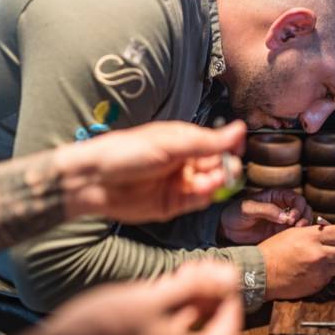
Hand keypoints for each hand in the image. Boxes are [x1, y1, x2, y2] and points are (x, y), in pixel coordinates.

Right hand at [22, 261, 242, 334]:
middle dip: (204, 296)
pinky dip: (166, 325)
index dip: (226, 290)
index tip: (218, 267)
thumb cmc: (101, 333)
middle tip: (196, 266)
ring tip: (177, 275)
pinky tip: (155, 299)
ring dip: (185, 307)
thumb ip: (196, 287)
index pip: (229, 324)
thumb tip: (232, 274)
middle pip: (207, 333)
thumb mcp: (151, 300)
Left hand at [58, 120, 245, 222]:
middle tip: (229, 169)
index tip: (239, 150)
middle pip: (217, 166)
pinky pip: (196, 202)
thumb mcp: (170, 144)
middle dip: (226, 168)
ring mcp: (179, 184)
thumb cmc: (126, 152)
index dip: (230, 147)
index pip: (217, 144)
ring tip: (209, 181)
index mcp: (184, 142)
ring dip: (215, 183)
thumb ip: (206, 141)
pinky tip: (201, 192)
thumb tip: (239, 129)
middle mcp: (184, 163)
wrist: (95, 180)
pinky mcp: (172, 205)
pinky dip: (203, 198)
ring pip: (209, 186)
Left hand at [219, 188, 312, 243]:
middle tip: (296, 226)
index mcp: (275, 195)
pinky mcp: (280, 233)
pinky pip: (294, 233)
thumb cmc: (235, 212)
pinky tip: (293, 238)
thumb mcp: (248, 208)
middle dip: (304, 217)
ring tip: (296, 232)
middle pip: (303, 209)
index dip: (298, 207)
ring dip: (303, 226)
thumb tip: (285, 216)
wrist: (226, 229)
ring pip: (302, 221)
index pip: (296, 198)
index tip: (291, 217)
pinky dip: (298, 235)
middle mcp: (282, 206)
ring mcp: (282, 220)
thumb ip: (267, 210)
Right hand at [257, 224, 334, 299]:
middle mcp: (318, 254)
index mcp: (311, 237)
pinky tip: (314, 269)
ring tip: (325, 259)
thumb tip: (331, 232)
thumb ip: (314, 232)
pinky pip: (331, 277)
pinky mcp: (317, 285)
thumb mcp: (293, 232)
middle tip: (334, 247)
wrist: (260, 273)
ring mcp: (319, 271)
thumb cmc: (273, 250)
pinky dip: (326, 273)